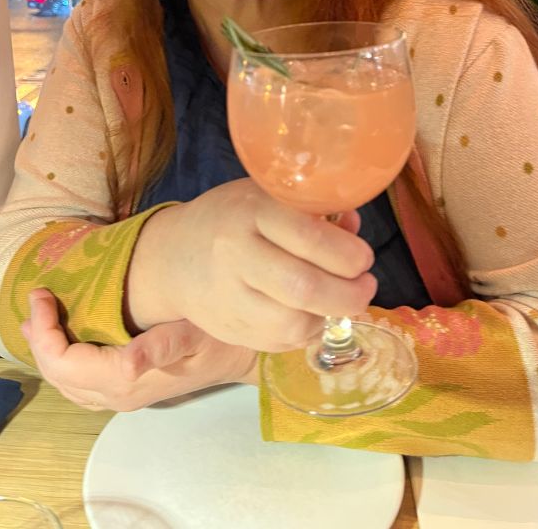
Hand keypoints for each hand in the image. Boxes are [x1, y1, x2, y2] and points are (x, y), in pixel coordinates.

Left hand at [21, 288, 256, 411]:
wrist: (241, 356)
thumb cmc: (218, 338)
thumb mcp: (193, 333)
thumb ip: (161, 347)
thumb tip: (130, 362)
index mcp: (126, 380)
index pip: (64, 364)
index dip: (45, 332)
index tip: (41, 293)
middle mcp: (117, 396)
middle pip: (59, 376)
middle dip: (40, 339)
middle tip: (36, 299)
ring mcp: (121, 397)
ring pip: (67, 384)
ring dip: (48, 352)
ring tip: (38, 319)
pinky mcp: (127, 390)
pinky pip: (81, 384)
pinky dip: (63, 361)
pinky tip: (64, 340)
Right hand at [126, 178, 375, 352]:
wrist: (172, 257)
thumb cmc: (231, 218)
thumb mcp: (266, 196)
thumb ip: (311, 210)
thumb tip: (353, 227)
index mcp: (250, 211)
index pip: (308, 236)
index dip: (347, 253)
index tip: (364, 258)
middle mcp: (236, 254)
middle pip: (304, 286)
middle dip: (349, 293)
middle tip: (366, 287)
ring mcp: (230, 297)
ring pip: (294, 322)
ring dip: (330, 316)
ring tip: (342, 301)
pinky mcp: (230, 330)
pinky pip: (281, 341)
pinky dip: (307, 331)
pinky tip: (314, 314)